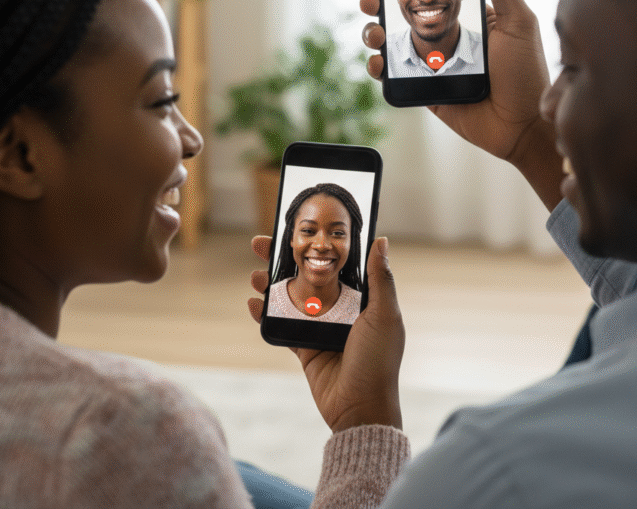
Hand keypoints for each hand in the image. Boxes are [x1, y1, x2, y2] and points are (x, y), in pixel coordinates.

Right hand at [248, 236, 404, 432]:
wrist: (360, 408)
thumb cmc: (379, 361)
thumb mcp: (384, 315)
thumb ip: (380, 279)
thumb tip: (381, 241)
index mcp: (361, 297)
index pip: (336, 261)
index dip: (317, 245)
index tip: (298, 228)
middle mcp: (340, 308)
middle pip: (308, 274)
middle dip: (285, 259)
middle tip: (263, 243)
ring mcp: (321, 326)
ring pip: (291, 297)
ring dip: (271, 284)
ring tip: (255, 274)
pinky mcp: (305, 346)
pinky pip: (282, 326)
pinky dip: (266, 314)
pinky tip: (252, 303)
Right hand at [359, 0, 562, 210]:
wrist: (521, 125)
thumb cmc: (527, 74)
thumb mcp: (518, 22)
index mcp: (464, 15)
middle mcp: (443, 34)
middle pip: (399, 11)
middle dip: (376, 0)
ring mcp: (431, 62)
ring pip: (390, 41)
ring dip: (372, 31)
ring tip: (374, 32)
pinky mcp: (423, 88)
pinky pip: (393, 75)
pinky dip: (378, 67)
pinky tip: (379, 62)